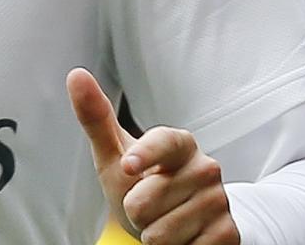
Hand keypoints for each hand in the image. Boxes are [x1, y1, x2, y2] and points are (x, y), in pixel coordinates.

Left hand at [67, 68, 239, 244]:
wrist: (173, 224)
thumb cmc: (140, 184)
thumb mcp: (114, 155)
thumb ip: (96, 118)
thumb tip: (76, 75)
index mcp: (180, 143)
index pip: (164, 143)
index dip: (145, 155)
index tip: (128, 166)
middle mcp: (206, 168)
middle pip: (146, 201)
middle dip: (135, 211)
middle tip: (145, 205)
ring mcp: (219, 202)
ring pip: (162, 232)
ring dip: (153, 234)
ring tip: (162, 221)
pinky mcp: (228, 235)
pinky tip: (181, 237)